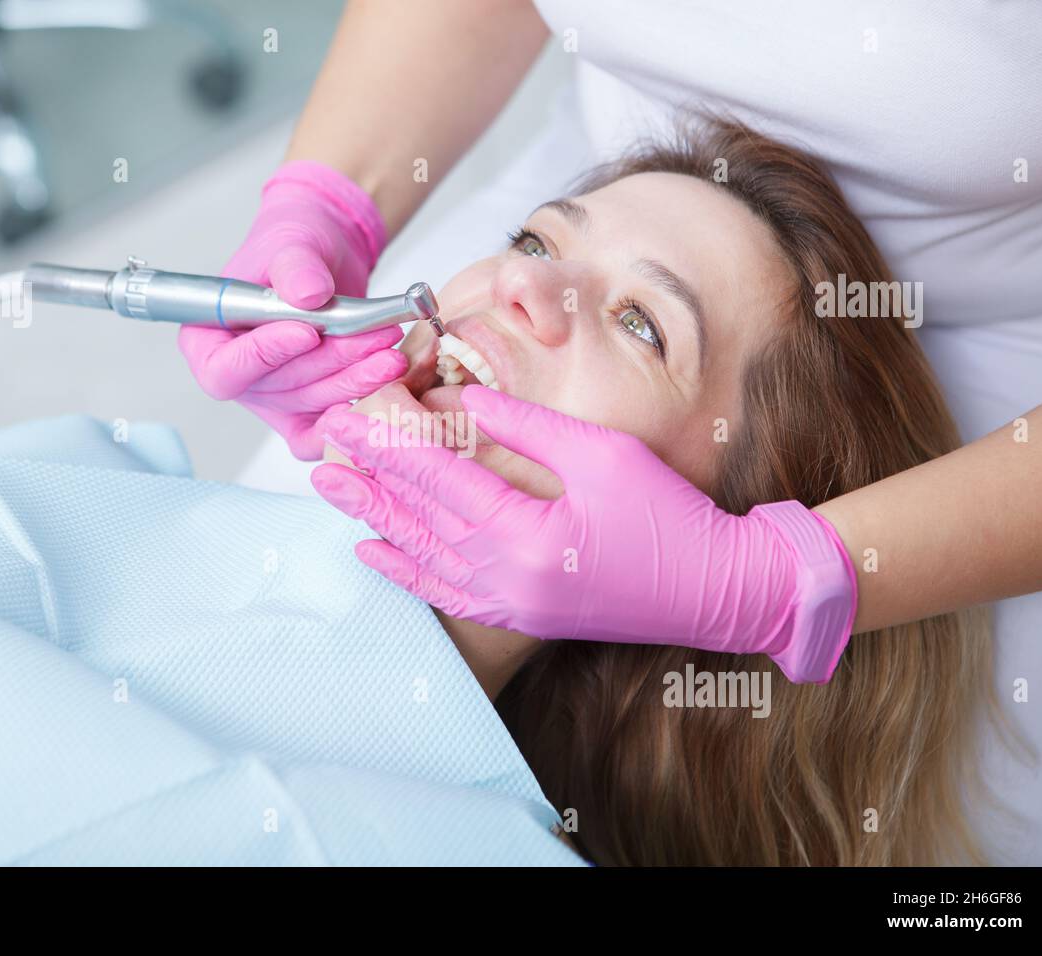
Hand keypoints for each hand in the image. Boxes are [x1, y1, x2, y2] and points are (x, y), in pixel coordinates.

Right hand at [178, 160, 407, 459]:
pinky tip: (386, 392)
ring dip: (357, 379)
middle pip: (279, 388)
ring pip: (314, 404)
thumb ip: (296, 266)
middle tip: (376, 336)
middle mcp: (240, 377)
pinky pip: (327, 428)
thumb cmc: (294, 246)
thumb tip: (308, 295)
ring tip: (392, 352)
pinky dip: (355, 413)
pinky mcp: (309, 409)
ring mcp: (275, 398)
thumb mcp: (292, 242)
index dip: (263, 356)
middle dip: (331, 362)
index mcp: (208, 341)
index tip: (307, 332)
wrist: (329, 258)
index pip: (223, 369)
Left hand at [311, 385, 856, 682]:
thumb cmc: (671, 519)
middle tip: (323, 444)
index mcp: (527, 537)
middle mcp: (508, 580)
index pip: (440, 481)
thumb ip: (531, 427)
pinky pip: (448, 594)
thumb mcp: (605, 454)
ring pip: (425, 557)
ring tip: (333, 489)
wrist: (718, 592)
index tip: (349, 417)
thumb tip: (469, 400)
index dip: (390, 444)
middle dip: (369, 477)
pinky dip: (408, 572)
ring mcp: (512, 605)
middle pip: (420, 518)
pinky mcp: (522, 615)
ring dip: (376, 520)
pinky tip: (375, 553)